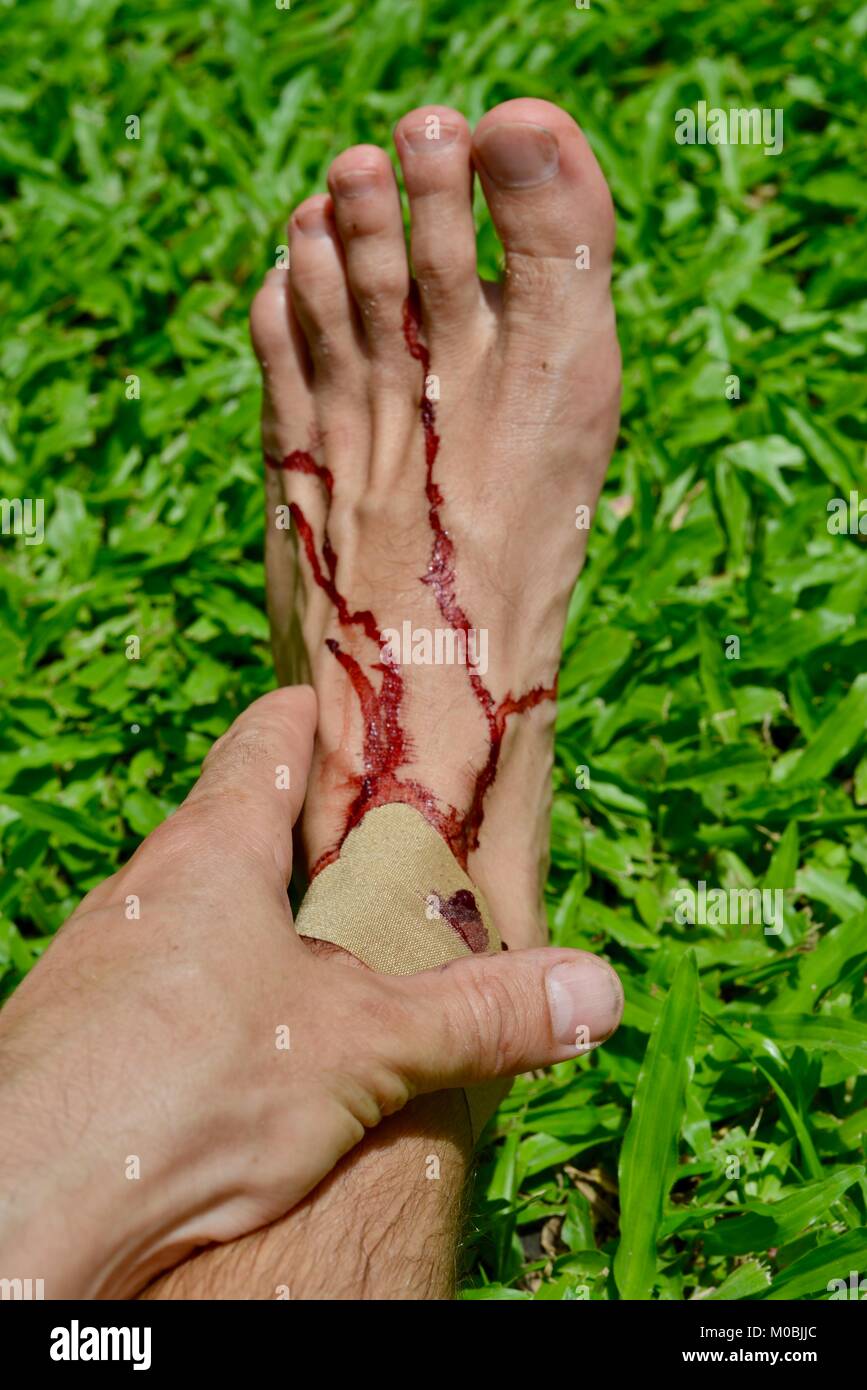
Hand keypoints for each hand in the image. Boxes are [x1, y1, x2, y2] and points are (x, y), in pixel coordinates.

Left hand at [0, 687, 621, 1296]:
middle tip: (389, 856)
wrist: (18, 1208)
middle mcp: (149, 886)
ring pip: (201, 907)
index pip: (270, 738)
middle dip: (314, 836)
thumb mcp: (360, 1048)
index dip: (324, 719)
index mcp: (214, 848)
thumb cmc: (179, 1091)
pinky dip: (223, 986)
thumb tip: (595, 991)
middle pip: (238, 824)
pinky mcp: (85, 1030)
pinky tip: (257, 1040)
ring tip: (336, 952)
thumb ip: (480, 1015)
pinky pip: (168, 979)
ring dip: (266, 919)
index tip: (373, 718)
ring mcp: (107, 957)